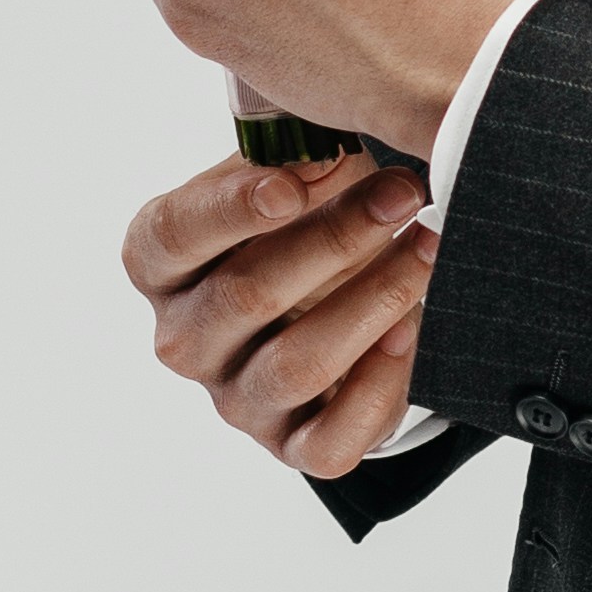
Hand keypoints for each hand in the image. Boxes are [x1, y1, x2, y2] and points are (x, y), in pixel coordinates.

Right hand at [122, 152, 445, 479]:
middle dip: (335, 238)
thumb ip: (292, 154)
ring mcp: (236, 398)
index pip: (173, 236)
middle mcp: (186, 338)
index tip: (294, 183)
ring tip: (429, 248)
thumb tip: (328, 146)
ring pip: (298, 363)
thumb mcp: (285, 175)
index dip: (231, 210)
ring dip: (374, 299)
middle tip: (401, 193)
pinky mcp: (291, 445)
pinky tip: (414, 328)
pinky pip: (332, 437)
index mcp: (162, 264)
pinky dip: (381, 384)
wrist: (333, 302)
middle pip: (248, 294)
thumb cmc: (300, 224)